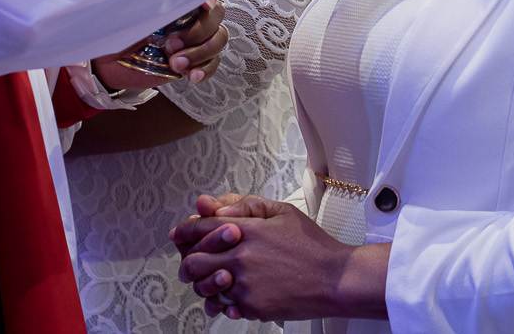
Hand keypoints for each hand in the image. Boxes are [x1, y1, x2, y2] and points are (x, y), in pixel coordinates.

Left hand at [92, 0, 227, 89]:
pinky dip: (205, 70)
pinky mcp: (193, 62)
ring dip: (200, 53)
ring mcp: (194, 40)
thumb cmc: (119, 29)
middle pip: (216, 18)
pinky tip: (192, 76)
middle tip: (171, 44)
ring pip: (218, 41)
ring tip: (175, 63)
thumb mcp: (134, 10)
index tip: (203, 7)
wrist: (108, 61)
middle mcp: (190, 16)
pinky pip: (212, 64)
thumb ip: (157, 0)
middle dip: (198, 32)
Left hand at [171, 196, 387, 321]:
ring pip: (204, 287)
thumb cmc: (311, 245)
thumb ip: (245, 206)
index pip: (200, 228)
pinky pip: (222, 306)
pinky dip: (222, 300)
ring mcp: (244, 286)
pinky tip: (231, 292)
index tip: (179, 233)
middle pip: (192, 261)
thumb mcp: (281, 212)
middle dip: (188, 259)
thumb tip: (213, 206)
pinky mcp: (251, 308)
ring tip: (212, 277)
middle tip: (192, 259)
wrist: (334, 280)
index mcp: (246, 231)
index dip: (185, 230)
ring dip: (203, 281)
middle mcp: (240, 259)